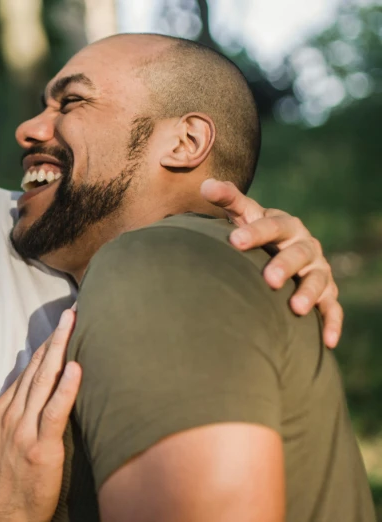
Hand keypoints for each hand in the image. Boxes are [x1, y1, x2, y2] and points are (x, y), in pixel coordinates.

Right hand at [0, 310, 81, 521]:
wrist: (5, 513)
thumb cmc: (11, 477)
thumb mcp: (5, 438)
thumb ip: (19, 411)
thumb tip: (35, 387)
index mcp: (5, 411)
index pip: (28, 370)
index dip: (46, 346)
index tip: (61, 325)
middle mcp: (13, 415)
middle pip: (36, 369)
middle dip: (54, 338)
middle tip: (71, 312)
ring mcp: (25, 430)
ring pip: (44, 382)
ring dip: (60, 350)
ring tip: (73, 325)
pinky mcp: (41, 448)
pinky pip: (54, 413)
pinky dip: (65, 389)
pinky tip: (75, 368)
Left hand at [201, 179, 341, 347]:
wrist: (278, 249)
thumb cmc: (255, 234)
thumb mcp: (244, 215)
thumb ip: (228, 199)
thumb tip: (206, 183)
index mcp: (284, 224)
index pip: (270, 224)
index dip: (254, 233)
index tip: (234, 241)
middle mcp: (305, 245)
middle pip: (298, 253)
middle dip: (285, 265)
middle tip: (268, 279)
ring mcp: (317, 269)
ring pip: (318, 279)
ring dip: (309, 293)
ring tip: (295, 308)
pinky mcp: (326, 293)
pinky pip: (333, 308)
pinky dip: (332, 322)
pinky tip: (327, 342)